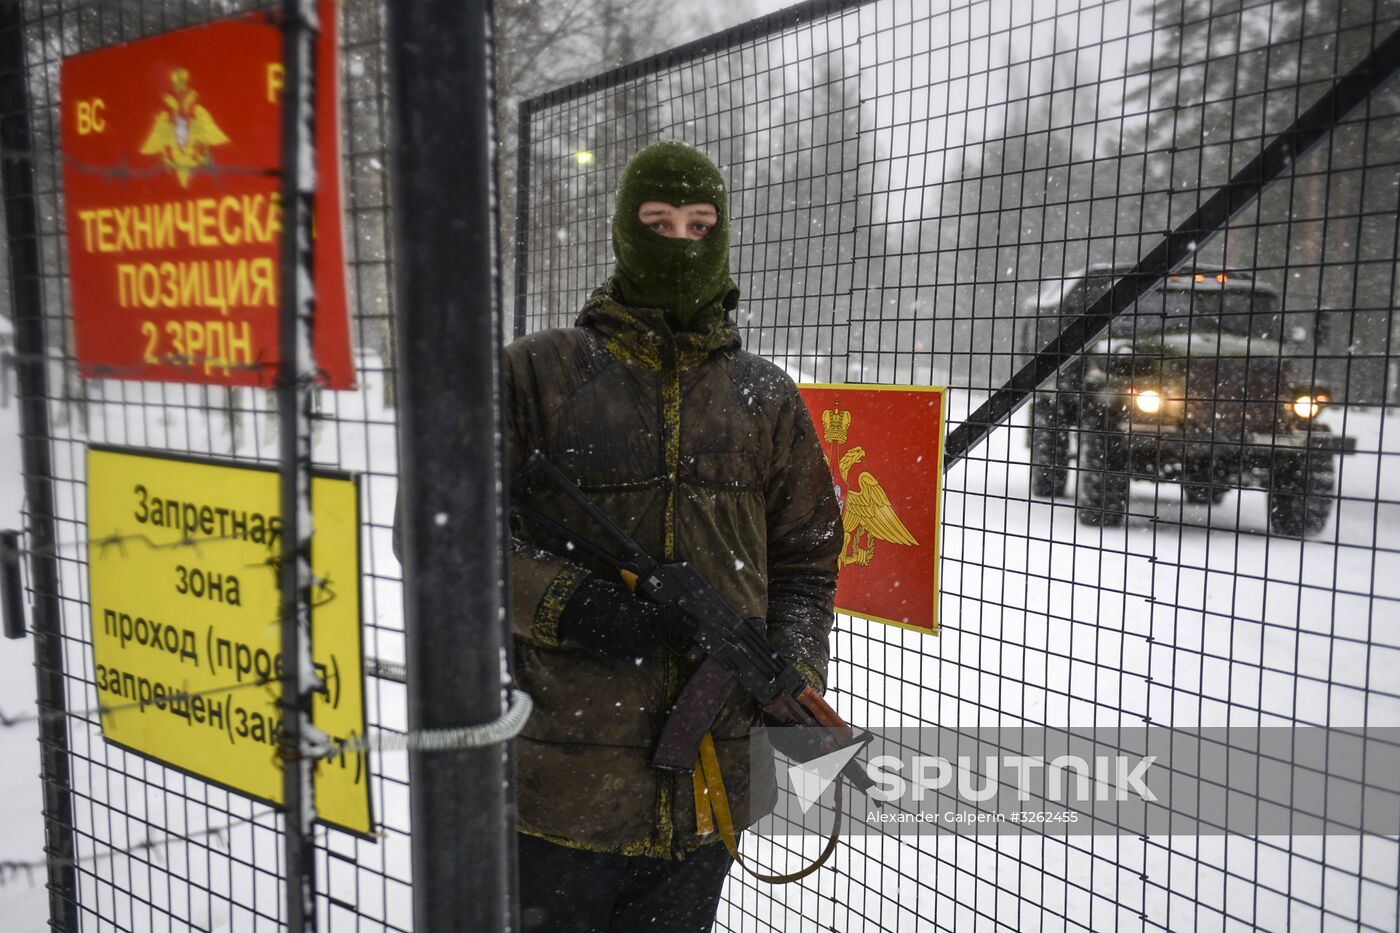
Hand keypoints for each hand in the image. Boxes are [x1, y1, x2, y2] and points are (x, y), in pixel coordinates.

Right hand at [558, 578, 690, 657]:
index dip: (686, 623)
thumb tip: (660, 603)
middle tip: (652, 620)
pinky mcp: (615, 654)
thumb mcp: (626, 592)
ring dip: (644, 637)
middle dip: (658, 629)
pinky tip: (619, 633)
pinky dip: (628, 644)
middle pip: (658, 635)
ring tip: (631, 625)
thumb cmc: (600, 595)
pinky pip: (629, 650)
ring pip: (644, 645)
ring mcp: (626, 646)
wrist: (573, 609)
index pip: (672, 619)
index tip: (695, 627)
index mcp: (643, 614)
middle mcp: (638, 632)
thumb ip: (644, 600)